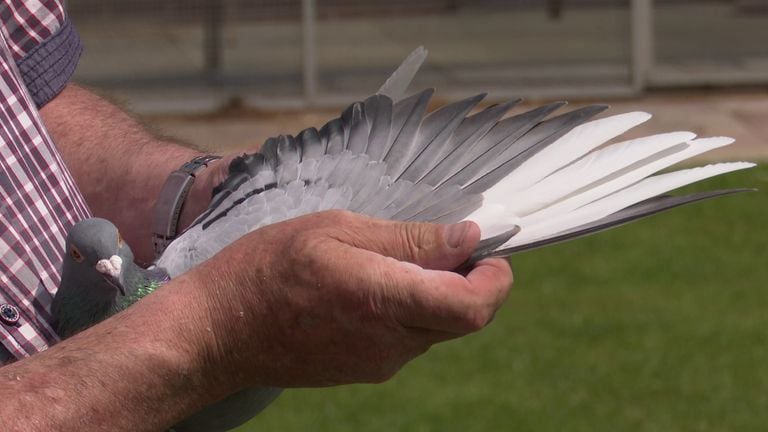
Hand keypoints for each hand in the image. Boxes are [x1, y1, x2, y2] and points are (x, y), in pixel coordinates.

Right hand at [183, 210, 512, 389]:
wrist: (218, 332)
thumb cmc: (266, 269)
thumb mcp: (335, 229)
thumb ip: (406, 239)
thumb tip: (465, 238)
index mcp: (381, 299)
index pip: (472, 307)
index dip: (495, 279)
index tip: (487, 250)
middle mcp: (389, 342)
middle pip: (462, 317)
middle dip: (467, 278)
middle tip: (441, 242)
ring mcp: (378, 362)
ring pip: (436, 326)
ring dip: (434, 292)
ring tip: (389, 260)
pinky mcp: (366, 370)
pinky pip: (408, 338)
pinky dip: (409, 309)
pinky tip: (370, 285)